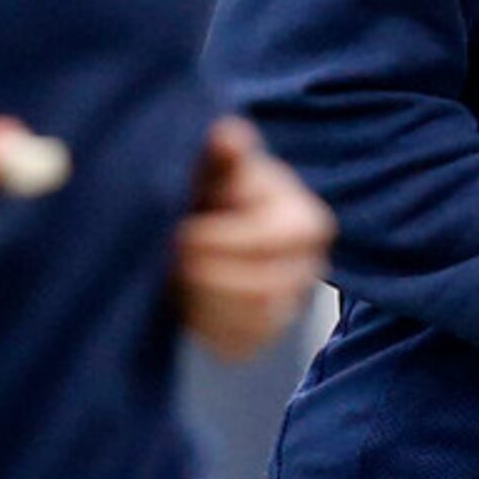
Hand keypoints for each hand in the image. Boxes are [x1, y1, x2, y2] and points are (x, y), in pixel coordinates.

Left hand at [174, 117, 335, 359]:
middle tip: (170, 254)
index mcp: (306, 222)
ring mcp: (287, 308)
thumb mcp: (216, 165)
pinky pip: (237, 345)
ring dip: (202, 298)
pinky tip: (185, 296)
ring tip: (174, 273)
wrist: (202, 228)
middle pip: (263, 288)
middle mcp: (308, 270)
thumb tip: (229, 134)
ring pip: (249, 321)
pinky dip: (204, 324)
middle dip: (207, 272)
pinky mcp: (260, 336)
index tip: (182, 229)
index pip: (274, 241)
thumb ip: (223, 152)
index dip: (223, 239)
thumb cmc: (211, 189)